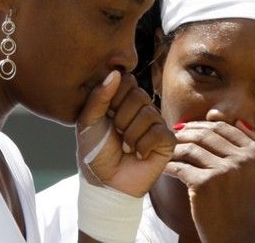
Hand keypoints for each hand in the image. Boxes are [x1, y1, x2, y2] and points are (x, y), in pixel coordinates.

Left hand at [76, 71, 174, 196]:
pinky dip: (143, 146)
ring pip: (149, 114)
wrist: (105, 182)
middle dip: (121, 118)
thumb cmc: (95, 151)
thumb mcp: (88, 122)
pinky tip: (137, 154)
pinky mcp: (167, 140)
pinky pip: (159, 132)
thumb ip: (99, 96)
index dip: (115, 96)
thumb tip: (116, 72)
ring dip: (131, 135)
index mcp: (123, 100)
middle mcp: (142, 109)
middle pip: (139, 95)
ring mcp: (156, 123)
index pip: (127, 80)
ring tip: (125, 147)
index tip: (106, 114)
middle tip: (116, 133)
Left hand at [164, 121, 254, 241]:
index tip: (187, 127)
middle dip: (186, 132)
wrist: (237, 236)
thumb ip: (248, 146)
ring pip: (191, 149)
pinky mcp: (205, 184)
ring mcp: (224, 171)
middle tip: (172, 134)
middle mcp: (243, 159)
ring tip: (167, 150)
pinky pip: (181, 167)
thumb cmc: (242, 204)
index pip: (223, 128)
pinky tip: (165, 168)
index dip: (202, 125)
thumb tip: (238, 119)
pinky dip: (170, 166)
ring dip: (175, 147)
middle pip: (206, 135)